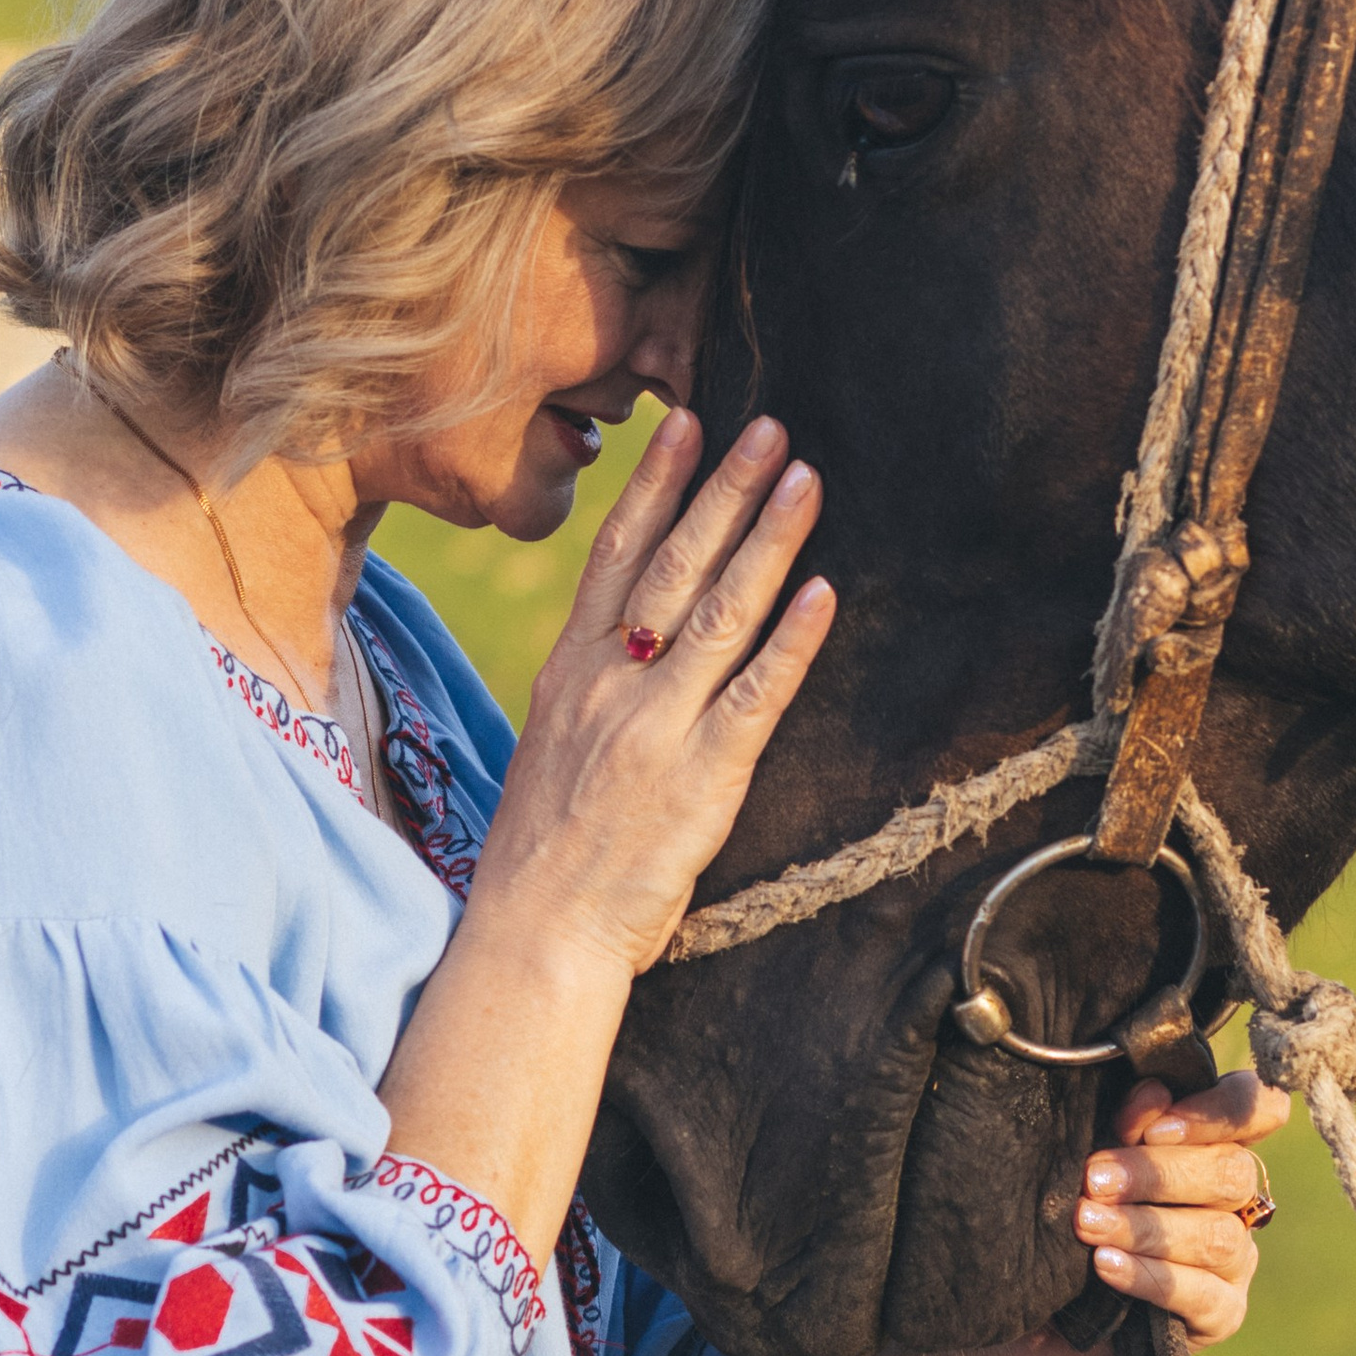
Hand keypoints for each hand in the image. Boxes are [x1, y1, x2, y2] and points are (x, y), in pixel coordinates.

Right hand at [474, 406, 833, 975]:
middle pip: (671, 564)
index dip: (655, 485)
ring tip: (804, 480)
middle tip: (768, 427)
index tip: (686, 423)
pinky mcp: (699, 777)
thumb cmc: (544, 852)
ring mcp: (654, 726)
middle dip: (722, 489)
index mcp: (569, 671)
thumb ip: (593, 690)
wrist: (534, 932)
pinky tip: (822, 592)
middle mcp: (609, 684)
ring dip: (766, 540)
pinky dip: (790, 642)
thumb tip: (635, 646)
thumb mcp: (551, 747)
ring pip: (717, 612)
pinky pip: (754, 695)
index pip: (614, 554)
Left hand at [749, 1069, 1285, 1355]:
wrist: (1000, 1308)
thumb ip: (1115, 1121)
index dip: (1219, 1110)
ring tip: (1087, 1224)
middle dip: (1158, 1173)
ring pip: (1221, 1236)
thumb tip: (1149, 1092)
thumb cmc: (1041, 1211)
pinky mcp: (1216, 1316)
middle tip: (1092, 1176)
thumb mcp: (1069, 1153)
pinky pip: (1207, 1299)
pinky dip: (1153, 1279)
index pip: (1255, 1109)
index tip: (1148, 1122)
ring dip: (1148, 1227)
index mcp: (1206, 1140)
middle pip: (1234, 1173)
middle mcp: (1230, 1197)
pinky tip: (1105, 1268)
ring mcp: (1231, 1259)